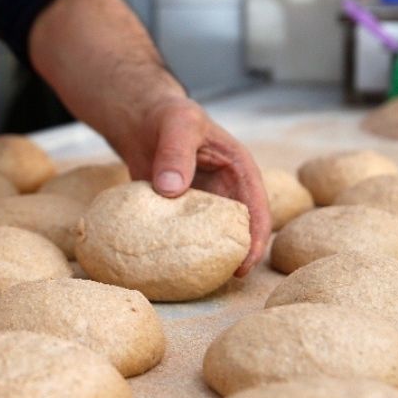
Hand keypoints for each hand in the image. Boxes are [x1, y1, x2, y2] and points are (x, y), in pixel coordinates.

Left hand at [114, 97, 270, 275]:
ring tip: (197, 282)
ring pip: (212, 238)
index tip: (245, 265)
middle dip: (235, 258)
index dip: (256, 240)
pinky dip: (180, 251)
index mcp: (240, 171)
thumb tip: (171, 189)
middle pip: (238, 231)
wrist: (141, 121)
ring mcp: (203, 205)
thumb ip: (175, 152)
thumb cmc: (168, 116)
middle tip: (222, 282)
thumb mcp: (177, 125)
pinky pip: (184, 236)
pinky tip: (169, 268)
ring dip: (208, 259)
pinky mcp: (179, 213)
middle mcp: (226, 192)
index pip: (257, 210)